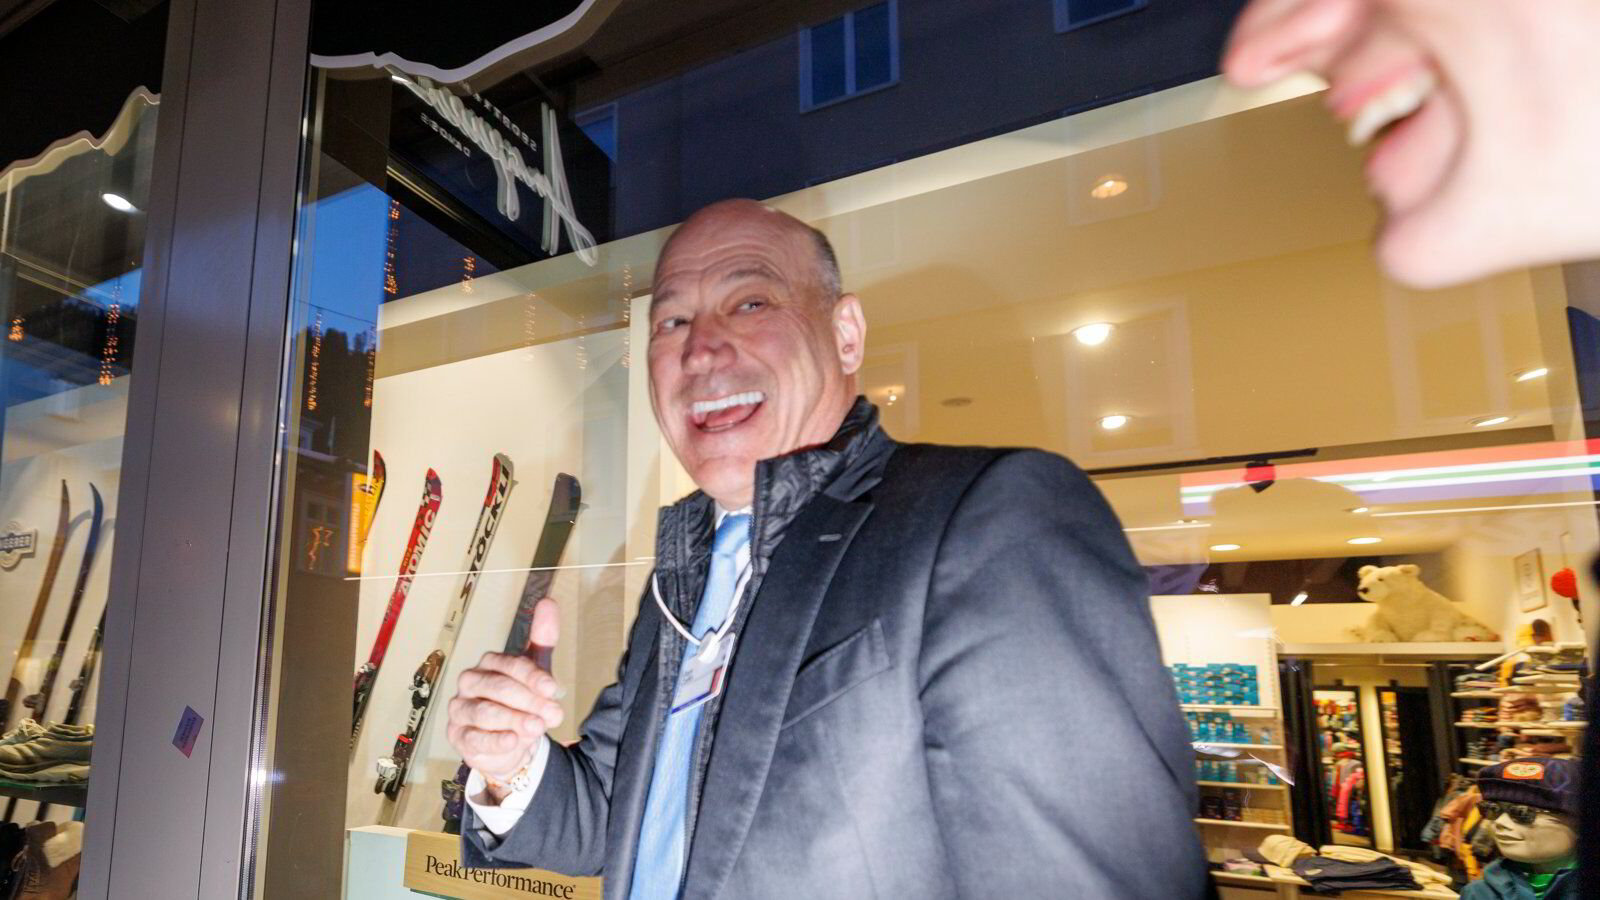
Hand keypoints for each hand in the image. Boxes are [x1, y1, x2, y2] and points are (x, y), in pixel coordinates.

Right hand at [446, 597, 564, 802]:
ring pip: (485, 712)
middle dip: (529, 701)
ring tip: (538, 728)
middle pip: (498, 687)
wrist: (513, 742)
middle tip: (553, 714)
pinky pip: (475, 738)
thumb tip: (548, 601)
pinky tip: (514, 741)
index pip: (510, 665)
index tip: (554, 690)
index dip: (534, 677)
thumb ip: (542, 637)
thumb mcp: (536, 670)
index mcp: (489, 663)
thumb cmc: (522, 701)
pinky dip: (496, 741)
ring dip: (515, 720)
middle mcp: (470, 682)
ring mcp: (460, 709)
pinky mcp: (458, 735)